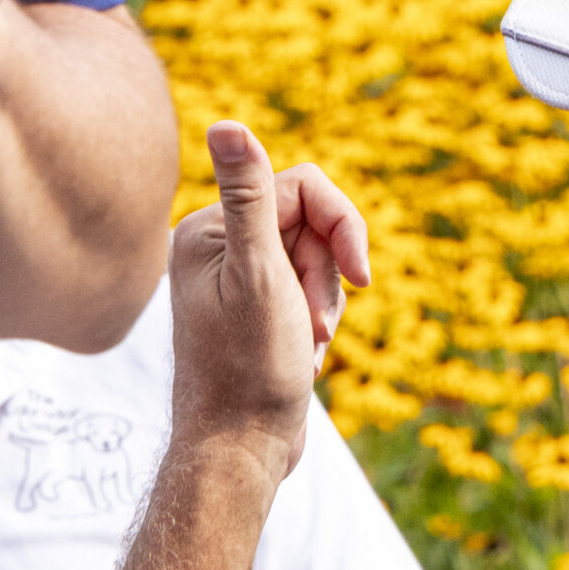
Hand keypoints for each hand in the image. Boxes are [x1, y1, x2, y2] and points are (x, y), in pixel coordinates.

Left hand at [167, 122, 369, 478]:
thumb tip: (226, 122)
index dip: (342, 227)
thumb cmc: (248, 367)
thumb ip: (249, 197)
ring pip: (320, 260)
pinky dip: (322, 319)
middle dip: (330, 274)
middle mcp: (218, 248)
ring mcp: (240, 280)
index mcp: (208, 231)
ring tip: (309, 344)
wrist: (241, 447)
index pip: (302, 188)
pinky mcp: (258, 309)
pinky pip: (313, 291)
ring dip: (329, 302)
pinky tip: (304, 355)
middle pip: (314, 225)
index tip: (360, 275)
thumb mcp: (260, 275)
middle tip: (315, 324)